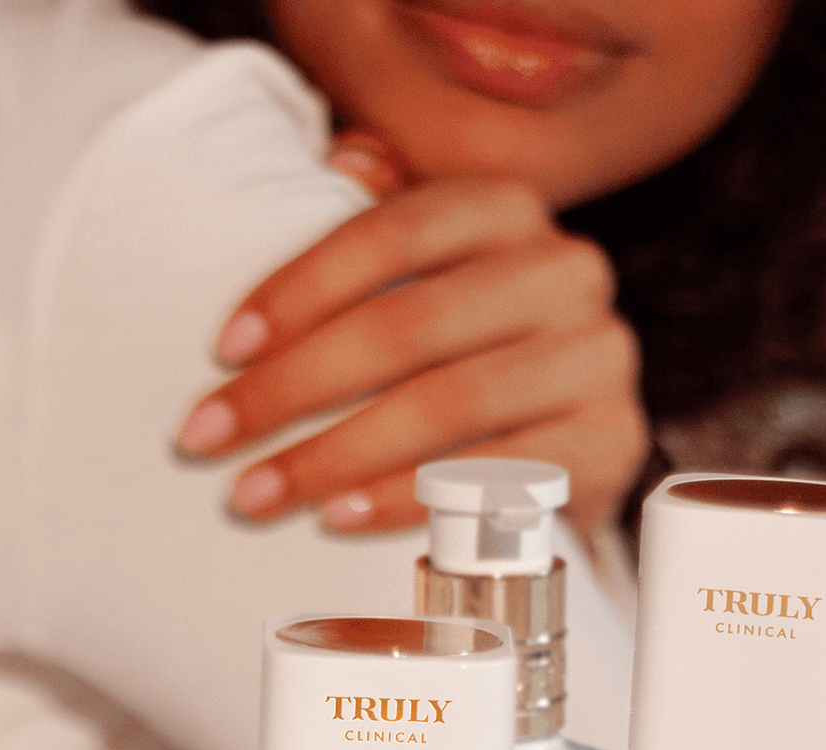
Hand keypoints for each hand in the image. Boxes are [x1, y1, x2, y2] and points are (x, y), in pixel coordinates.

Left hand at [175, 156, 647, 538]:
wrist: (574, 448)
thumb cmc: (472, 357)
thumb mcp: (430, 277)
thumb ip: (386, 220)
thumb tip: (343, 158)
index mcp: (510, 209)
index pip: (393, 231)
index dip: (299, 289)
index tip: (223, 351)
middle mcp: (567, 270)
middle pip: (410, 326)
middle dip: (294, 387)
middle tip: (214, 436)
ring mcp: (598, 357)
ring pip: (448, 403)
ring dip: (337, 453)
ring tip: (261, 491)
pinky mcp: (611, 441)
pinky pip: (494, 477)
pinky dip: (408, 498)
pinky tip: (341, 515)